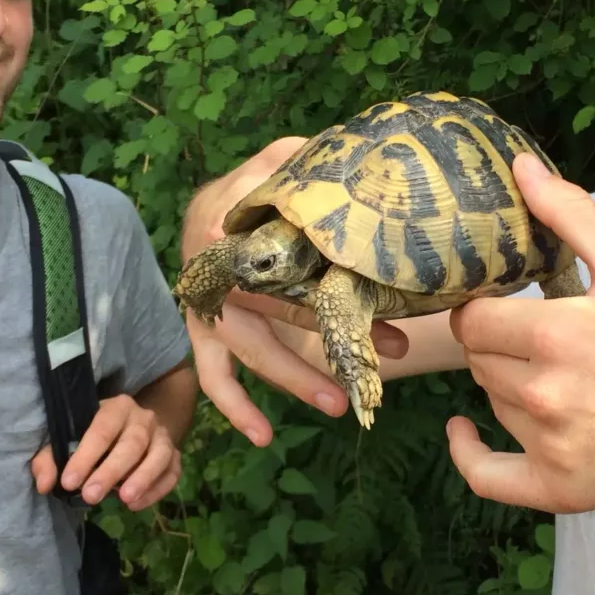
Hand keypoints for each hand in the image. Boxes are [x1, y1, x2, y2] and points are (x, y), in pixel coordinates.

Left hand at [31, 394, 180, 510]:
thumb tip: (45, 484)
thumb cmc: (93, 435)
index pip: (101, 429)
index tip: (69, 482)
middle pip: (132, 443)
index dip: (85, 456)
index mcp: (116, 407)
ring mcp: (163, 436)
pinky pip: (172, 473)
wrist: (132, 427)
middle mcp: (144, 418)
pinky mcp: (174, 456)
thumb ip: (50, 458)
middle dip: (111, 471)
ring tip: (125, 500)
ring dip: (143, 478)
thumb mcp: (68, 438)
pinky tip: (135, 505)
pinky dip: (157, 490)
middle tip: (91, 497)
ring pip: (159, 455)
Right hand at [182, 137, 407, 446]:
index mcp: (231, 224)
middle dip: (334, 337)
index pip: (287, 264)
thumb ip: (306, 163)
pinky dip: (234, 406)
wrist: (209, 206)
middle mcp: (211, 268)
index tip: (391, 307)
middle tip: (392, 353)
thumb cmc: (257, 187)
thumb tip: (354, 167)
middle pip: (276, 310)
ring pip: (248, 350)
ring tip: (338, 403)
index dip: (339, 288)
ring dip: (293, 377)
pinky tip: (263, 434)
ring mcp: (204, 305)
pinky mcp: (202, 333)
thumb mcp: (280, 160)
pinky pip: (212, 376)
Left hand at [446, 154, 594, 514]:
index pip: (475, 319)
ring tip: (555, 373)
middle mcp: (550, 397)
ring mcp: (555, 449)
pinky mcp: (563, 490)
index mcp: (561, 337)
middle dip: (499, 344)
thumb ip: (571, 213)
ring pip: (492, 404)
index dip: (484, 307)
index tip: (505, 302)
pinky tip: (461, 432)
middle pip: (479, 362)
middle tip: (537, 336)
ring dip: (507, 386)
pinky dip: (467, 453)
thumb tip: (519, 167)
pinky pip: (486, 477)